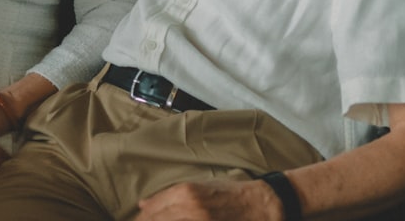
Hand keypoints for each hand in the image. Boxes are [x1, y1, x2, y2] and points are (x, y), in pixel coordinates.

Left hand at [136, 179, 280, 220]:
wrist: (262, 204)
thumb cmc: (230, 193)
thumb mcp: (198, 187)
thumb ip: (169, 196)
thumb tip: (143, 205)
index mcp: (185, 192)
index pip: (151, 211)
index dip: (141, 219)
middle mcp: (190, 207)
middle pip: (156, 220)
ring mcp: (201, 220)